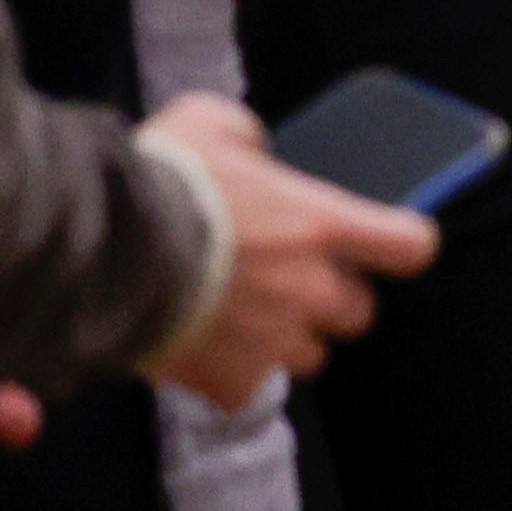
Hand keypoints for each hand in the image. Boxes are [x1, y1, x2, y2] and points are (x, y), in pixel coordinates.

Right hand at [136, 95, 442, 402]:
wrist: (100, 246)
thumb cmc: (161, 178)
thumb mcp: (211, 122)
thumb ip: (250, 139)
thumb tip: (255, 152)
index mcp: (324, 225)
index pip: (411, 246)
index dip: (401, 244)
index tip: (385, 243)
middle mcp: (313, 288)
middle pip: (359, 311)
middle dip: (331, 297)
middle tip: (286, 279)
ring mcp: (274, 340)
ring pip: (309, 356)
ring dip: (284, 339)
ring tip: (239, 316)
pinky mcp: (230, 378)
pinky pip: (247, 387)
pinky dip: (229, 374)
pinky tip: (201, 349)